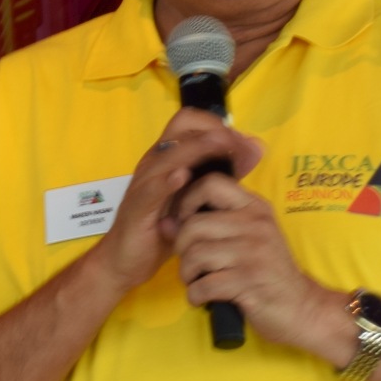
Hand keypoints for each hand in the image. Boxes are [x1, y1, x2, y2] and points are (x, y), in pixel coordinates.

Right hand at [88, 111, 268, 293]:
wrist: (125, 260)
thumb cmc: (163, 227)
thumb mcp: (197, 197)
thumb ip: (224, 173)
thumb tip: (255, 148)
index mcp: (170, 156)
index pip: (192, 120)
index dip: (220, 124)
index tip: (244, 142)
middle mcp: (156, 161)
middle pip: (182, 124)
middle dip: (214, 129)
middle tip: (238, 145)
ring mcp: (145, 181)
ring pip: (170, 153)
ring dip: (198, 147)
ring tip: (223, 145)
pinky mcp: (138, 206)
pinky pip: (152, 188)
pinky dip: (168, 180)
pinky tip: (183, 177)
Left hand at [171, 182, 354, 365]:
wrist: (303, 308)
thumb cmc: (269, 272)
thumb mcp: (248, 239)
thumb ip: (210, 226)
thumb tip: (165, 222)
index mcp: (255, 208)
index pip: (210, 183)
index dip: (187, 200)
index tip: (185, 222)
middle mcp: (255, 225)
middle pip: (193, 225)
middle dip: (181, 249)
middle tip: (190, 264)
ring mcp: (253, 253)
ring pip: (195, 255)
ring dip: (187, 275)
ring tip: (196, 281)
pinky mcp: (248, 282)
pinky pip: (203, 285)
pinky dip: (195, 295)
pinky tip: (202, 298)